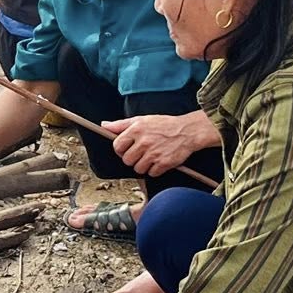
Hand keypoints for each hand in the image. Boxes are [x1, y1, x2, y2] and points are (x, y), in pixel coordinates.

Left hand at [103, 112, 217, 177]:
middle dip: (132, 159)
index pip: (117, 145)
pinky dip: (154, 170)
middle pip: (126, 160)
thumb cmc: (164, 125)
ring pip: (137, 169)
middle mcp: (144, 141)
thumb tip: (104, 126)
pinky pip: (151, 173)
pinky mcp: (164, 163)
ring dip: (143, 166)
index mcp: (136, 129)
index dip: (120, 149)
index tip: (126, 149)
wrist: (188, 131)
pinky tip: (159, 161)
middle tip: (140, 153)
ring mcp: (154, 153)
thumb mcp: (141, 119)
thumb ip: (121, 124)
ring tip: (150, 157)